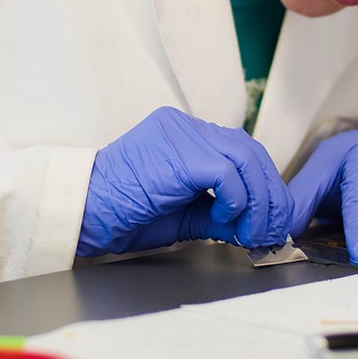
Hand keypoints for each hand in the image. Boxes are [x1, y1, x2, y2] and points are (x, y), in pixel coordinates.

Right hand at [78, 107, 291, 256]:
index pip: (241, 150)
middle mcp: (184, 126)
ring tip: (254, 232)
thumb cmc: (124, 215)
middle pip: (249, 151)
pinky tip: (224, 220)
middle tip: (272, 231)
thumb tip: (256, 227)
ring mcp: (181, 134)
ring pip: (245, 158)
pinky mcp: (179, 153)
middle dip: (270, 195)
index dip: (264, 186)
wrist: (85, 214)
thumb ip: (221, 214)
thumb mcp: (184, 215)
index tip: (271, 221)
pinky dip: (236, 201)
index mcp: (184, 135)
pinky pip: (227, 173)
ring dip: (259, 201)